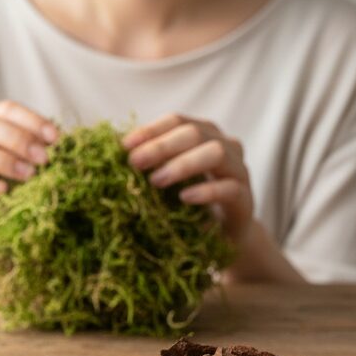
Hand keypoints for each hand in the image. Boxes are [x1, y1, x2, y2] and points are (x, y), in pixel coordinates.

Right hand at [0, 100, 58, 235]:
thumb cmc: (3, 185)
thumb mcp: (21, 162)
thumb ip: (35, 150)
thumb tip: (64, 144)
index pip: (6, 109)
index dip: (32, 120)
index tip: (56, 138)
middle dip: (19, 140)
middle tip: (44, 159)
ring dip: (3, 160)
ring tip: (29, 175)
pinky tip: (2, 190)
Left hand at [122, 113, 254, 244]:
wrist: (222, 235)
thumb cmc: (188, 199)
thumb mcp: (167, 177)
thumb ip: (149, 163)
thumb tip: (110, 153)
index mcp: (204, 134)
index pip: (177, 120)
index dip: (150, 130)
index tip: (124, 145)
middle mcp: (225, 145)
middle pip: (195, 133)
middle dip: (161, 146)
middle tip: (134, 163)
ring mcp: (239, 170)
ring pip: (216, 153)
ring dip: (182, 164)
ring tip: (156, 180)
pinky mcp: (246, 198)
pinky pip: (229, 188)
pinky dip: (205, 191)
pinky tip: (184, 198)